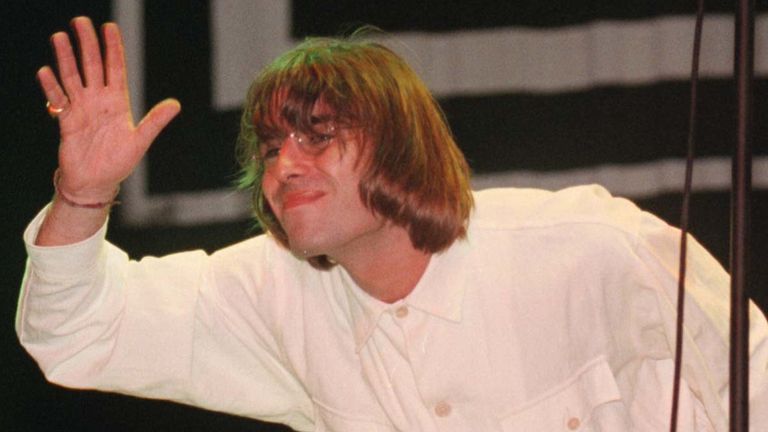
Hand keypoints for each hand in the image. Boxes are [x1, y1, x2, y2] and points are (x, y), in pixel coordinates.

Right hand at [38, 16, 179, 202]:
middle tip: (81, 21)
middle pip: (91, 66)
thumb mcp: (140, 140)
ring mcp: (81, 108)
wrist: (96, 182)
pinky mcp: (66, 120)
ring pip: (72, 77)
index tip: (110, 28)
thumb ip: (155, 121)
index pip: (115, 69)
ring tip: (59, 37)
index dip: (113, 48)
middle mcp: (98, 101)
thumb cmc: (119, 163)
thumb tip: (175, 104)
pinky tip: (46, 72)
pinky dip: (52, 87)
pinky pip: (58, 99)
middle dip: (87, 44)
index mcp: (118, 102)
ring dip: (66, 58)